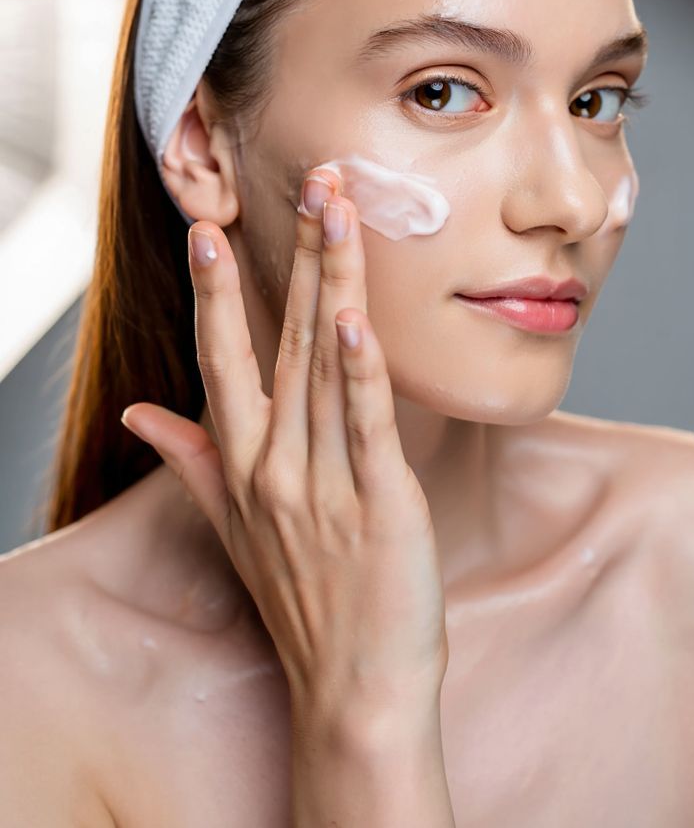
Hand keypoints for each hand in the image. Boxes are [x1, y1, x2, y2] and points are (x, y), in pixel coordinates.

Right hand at [120, 167, 448, 722]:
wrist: (353, 686)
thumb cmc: (298, 599)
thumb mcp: (231, 525)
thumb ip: (187, 459)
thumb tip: (139, 410)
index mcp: (241, 462)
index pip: (221, 358)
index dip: (214, 291)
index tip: (207, 229)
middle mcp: (274, 464)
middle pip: (282, 340)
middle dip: (298, 254)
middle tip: (315, 181)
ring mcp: (323, 483)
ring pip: (325, 364)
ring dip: (333, 282)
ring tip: (340, 213)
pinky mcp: (379, 504)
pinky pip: (366, 425)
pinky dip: (361, 369)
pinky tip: (353, 317)